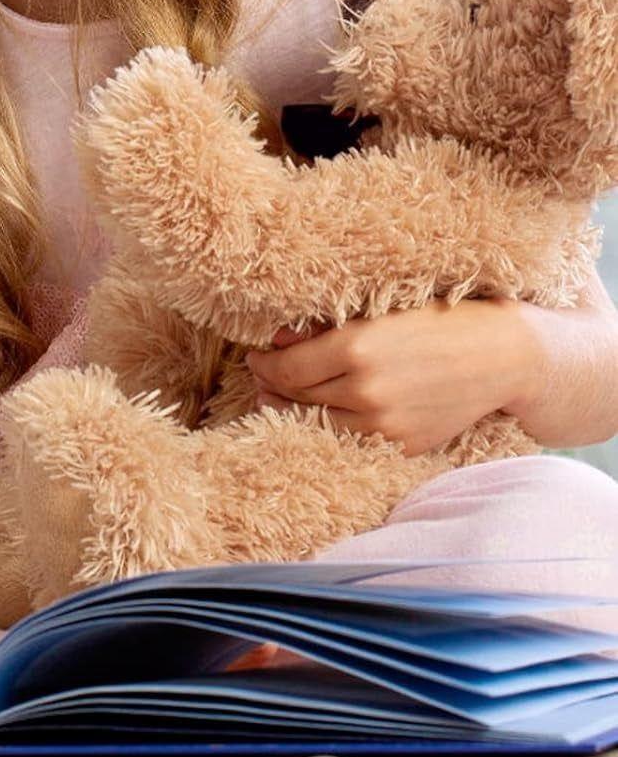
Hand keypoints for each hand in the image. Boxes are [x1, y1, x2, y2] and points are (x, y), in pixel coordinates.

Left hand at [246, 298, 531, 457]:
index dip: (264, 365)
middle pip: (297, 396)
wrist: (501, 356)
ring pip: (317, 423)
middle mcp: (366, 390)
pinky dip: (326, 429)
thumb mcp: (377, 312)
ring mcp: (385, 423)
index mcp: (355, 348)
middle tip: (261, 375)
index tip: (256, 357)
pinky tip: (316, 416)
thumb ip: (324, 328)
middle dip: (272, 385)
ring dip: (291, 411)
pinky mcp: (404, 444)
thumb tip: (277, 340)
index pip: (286, 369)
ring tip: (278, 398)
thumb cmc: (437, 321)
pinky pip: (350, 441)